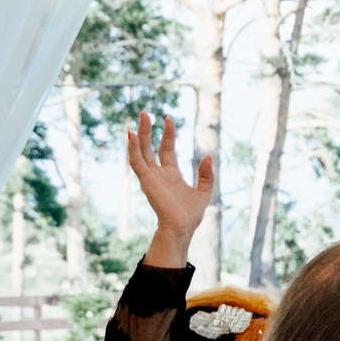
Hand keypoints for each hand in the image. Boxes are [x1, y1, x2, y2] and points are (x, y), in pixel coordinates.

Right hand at [125, 111, 212, 268]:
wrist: (182, 227)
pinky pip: (136, 162)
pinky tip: (132, 136)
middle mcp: (158, 174)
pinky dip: (133, 149)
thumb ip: (206, 174)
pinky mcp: (146, 181)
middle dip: (147, 130)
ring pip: (141, 151)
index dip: (167, 135)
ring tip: (140, 117)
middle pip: (150, 147)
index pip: (166, 149)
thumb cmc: (191, 214)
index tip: (168, 119)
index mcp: (171, 175)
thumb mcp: (204, 190)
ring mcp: (150, 177)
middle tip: (145, 112)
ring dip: (139, 134)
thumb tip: (208, 156)